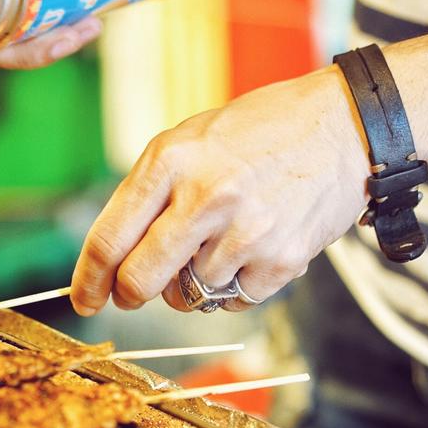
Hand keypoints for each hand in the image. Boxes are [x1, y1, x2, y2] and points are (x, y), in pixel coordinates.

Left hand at [70, 65, 371, 315]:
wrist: (343, 126)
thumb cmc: (257, 134)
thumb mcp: (187, 142)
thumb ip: (146, 195)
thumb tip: (109, 258)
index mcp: (169, 162)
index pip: (109, 239)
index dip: (89, 280)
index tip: (84, 299)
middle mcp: (203, 197)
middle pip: (139, 280)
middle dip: (130, 295)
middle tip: (133, 294)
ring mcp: (244, 232)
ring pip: (188, 295)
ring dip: (190, 285)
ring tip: (214, 246)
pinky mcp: (281, 260)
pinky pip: (234, 301)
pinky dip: (234, 288)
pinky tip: (249, 252)